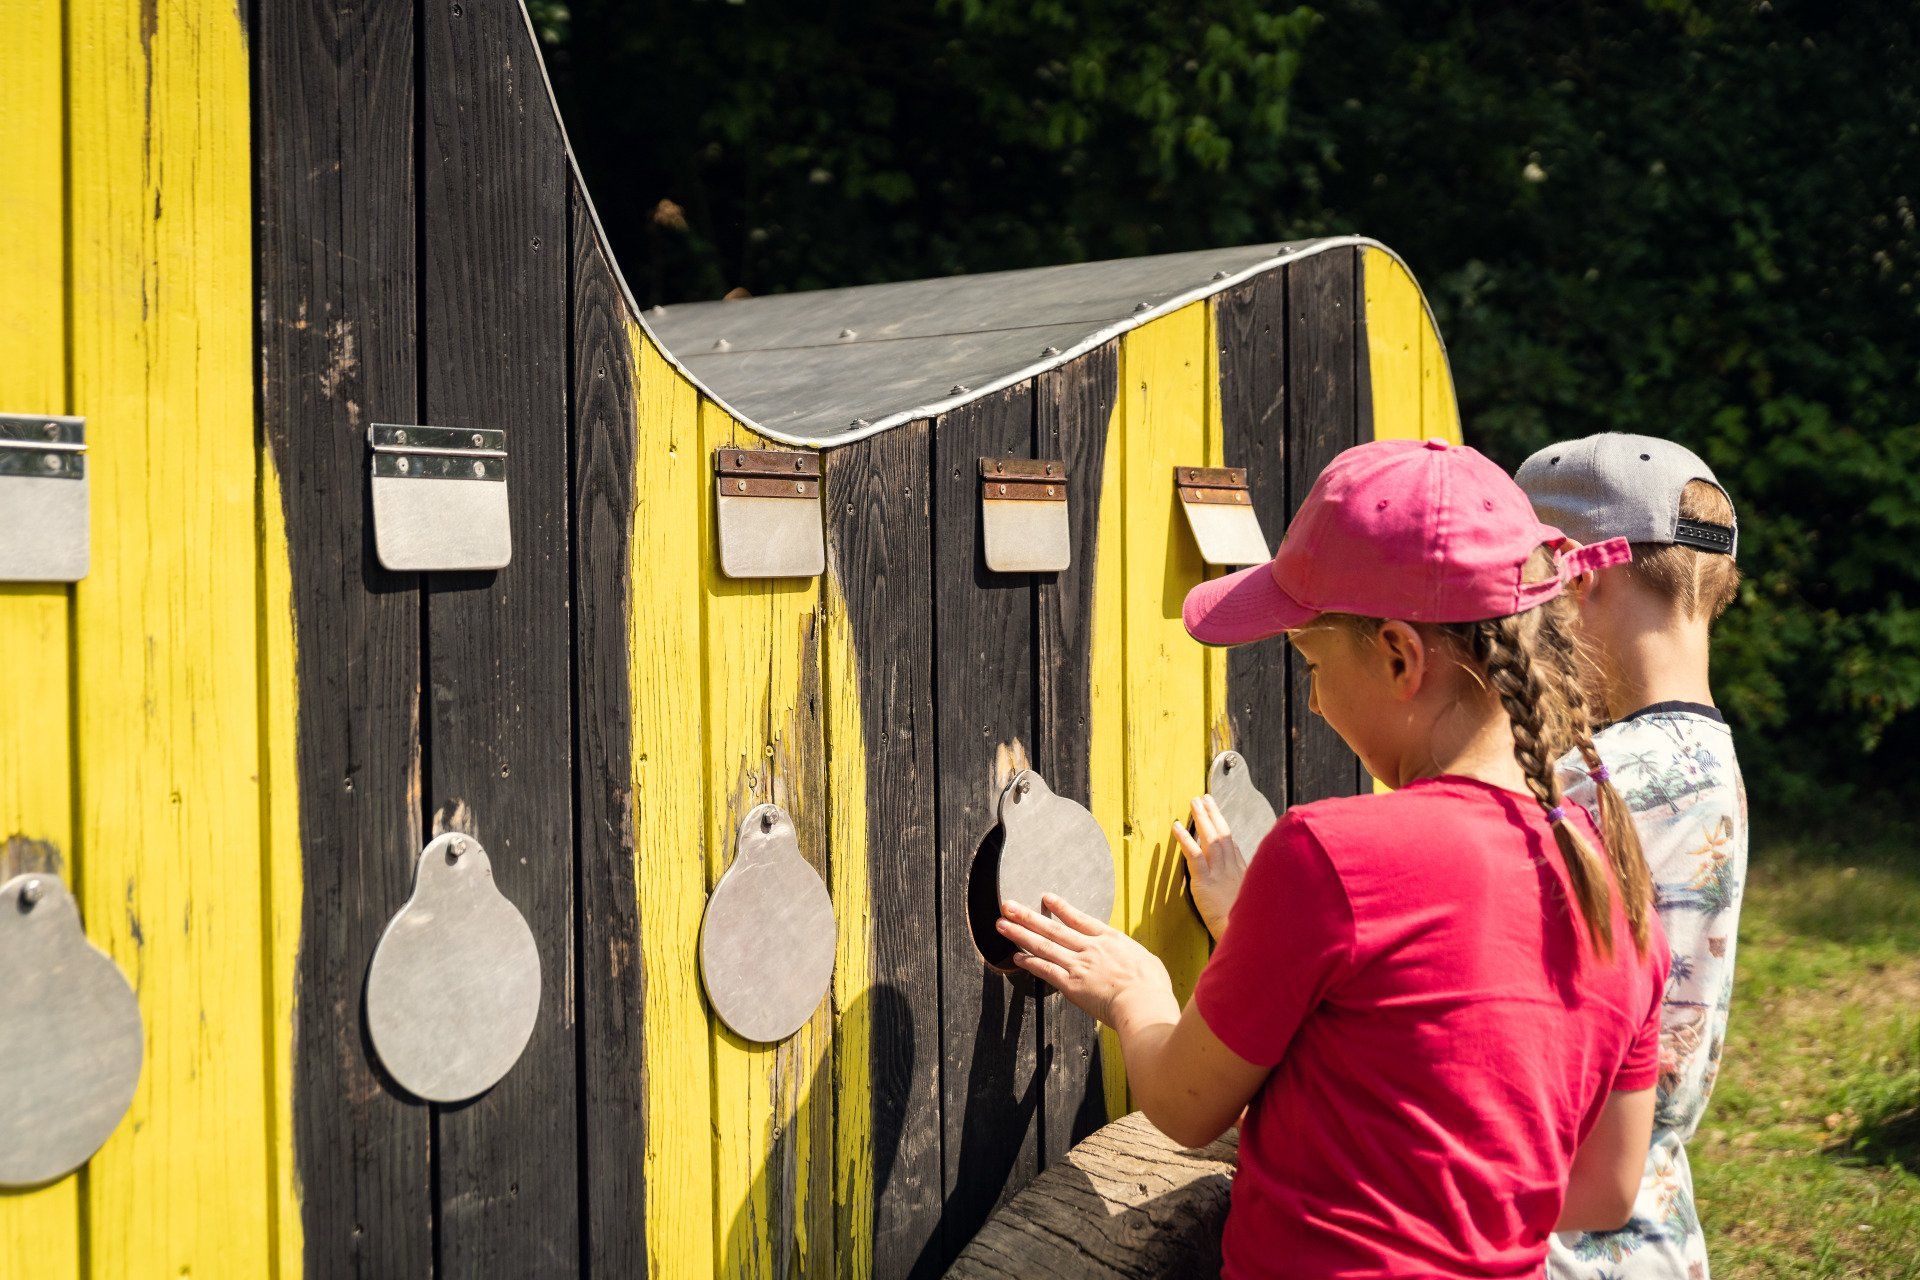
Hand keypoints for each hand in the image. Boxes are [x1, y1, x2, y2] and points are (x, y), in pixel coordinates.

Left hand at [997, 895, 1173, 1029]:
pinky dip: (1029, 962)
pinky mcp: (1070, 984)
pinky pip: (1045, 970)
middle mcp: (1090, 948)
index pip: (1079, 919)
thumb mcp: (1147, 961)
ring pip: (1043, 945)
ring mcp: (1078, 964)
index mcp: (1110, 939)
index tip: (1046, 898)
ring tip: (1002, 924)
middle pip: (1053, 927)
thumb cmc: (1152, 987)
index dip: (1060, 907)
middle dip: (1028, 916)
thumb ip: (1133, 957)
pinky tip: (1016, 956)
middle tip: (1008, 905)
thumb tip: (1135, 960)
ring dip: (1020, 934)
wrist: (1142, 1003)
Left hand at [1171, 794, 1247, 939]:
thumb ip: (1243, 888)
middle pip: (1223, 834)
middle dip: (1213, 814)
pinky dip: (1185, 840)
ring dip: (1202, 819)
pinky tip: (1177, 827)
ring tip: (1193, 802)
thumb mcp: (1250, 901)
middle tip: (1203, 798)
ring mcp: (1219, 874)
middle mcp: (1232, 868)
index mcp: (1243, 872)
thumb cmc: (1245, 924)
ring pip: (1211, 839)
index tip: (1216, 812)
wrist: (1242, 936)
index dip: (1222, 826)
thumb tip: (1239, 883)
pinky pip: (1194, 856)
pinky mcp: (1205, 883)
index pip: (1231, 843)